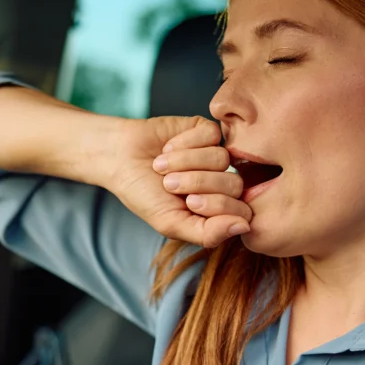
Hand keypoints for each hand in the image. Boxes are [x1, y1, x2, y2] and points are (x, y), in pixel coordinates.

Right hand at [109, 117, 252, 247]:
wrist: (120, 159)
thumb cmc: (144, 194)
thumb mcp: (171, 223)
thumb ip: (208, 233)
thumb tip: (245, 227)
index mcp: (217, 209)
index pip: (242, 212)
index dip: (218, 206)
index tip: (189, 202)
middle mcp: (221, 182)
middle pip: (235, 184)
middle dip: (198, 183)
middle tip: (169, 184)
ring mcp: (215, 155)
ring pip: (221, 158)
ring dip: (186, 161)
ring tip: (161, 166)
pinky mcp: (206, 131)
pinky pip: (211, 135)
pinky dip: (185, 142)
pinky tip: (168, 147)